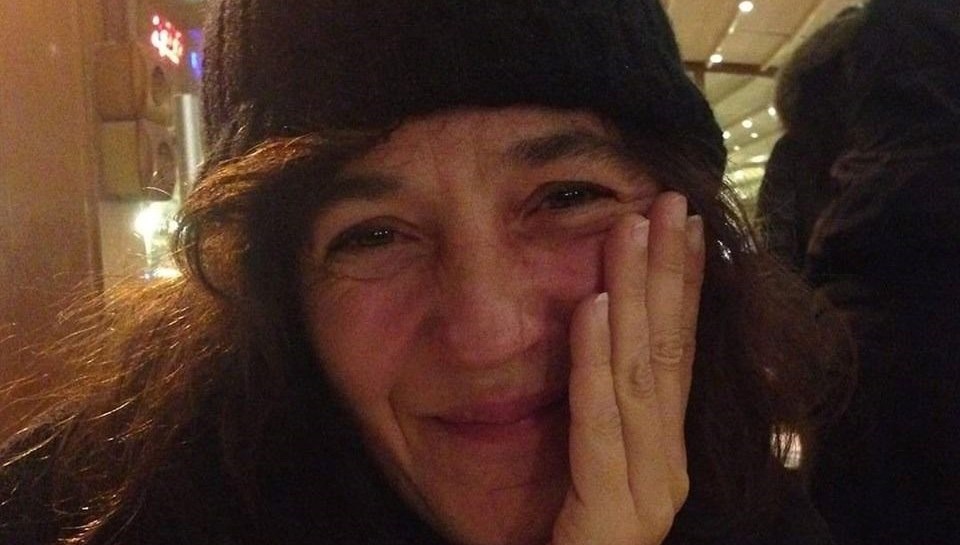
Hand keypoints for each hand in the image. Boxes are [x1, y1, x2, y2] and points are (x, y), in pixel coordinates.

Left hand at [552, 192, 704, 544]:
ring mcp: (648, 494)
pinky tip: (595, 308)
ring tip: (632, 229)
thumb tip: (598, 331)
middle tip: (667, 201)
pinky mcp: (612, 518)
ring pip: (641, 375)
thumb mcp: (583, 462)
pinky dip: (596, 363)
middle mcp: (666, 466)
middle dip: (668, 272)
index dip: (685, 286)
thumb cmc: (559, 538)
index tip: (685, 225)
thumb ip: (598, 411)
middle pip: (669, 351)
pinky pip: (600, 425)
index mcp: (662, 449)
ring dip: (637, 295)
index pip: (677, 352)